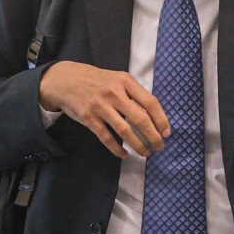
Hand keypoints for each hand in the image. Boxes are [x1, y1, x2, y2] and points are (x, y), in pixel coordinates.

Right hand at [39, 62, 168, 158]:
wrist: (66, 80)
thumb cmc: (98, 81)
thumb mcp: (118, 79)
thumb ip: (135, 93)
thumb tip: (155, 115)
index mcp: (126, 82)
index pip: (150, 103)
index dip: (161, 120)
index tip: (167, 133)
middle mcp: (114, 93)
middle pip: (140, 119)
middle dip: (153, 136)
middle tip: (159, 146)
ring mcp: (100, 106)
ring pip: (125, 131)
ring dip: (138, 145)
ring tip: (146, 152)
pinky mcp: (88, 118)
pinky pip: (106, 137)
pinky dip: (117, 148)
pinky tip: (125, 154)